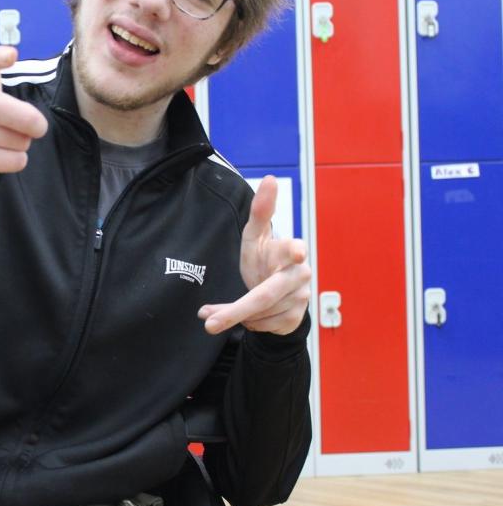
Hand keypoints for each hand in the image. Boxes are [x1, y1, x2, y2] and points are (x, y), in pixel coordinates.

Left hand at [198, 175, 310, 335]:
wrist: (277, 291)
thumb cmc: (264, 257)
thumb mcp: (256, 235)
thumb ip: (262, 210)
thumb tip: (271, 178)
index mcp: (291, 251)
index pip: (293, 250)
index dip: (294, 250)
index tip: (298, 253)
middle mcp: (299, 276)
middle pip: (263, 297)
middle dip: (234, 312)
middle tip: (207, 324)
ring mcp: (299, 300)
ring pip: (258, 315)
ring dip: (235, 314)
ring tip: (230, 305)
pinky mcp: (294, 320)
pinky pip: (261, 327)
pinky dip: (245, 323)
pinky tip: (245, 315)